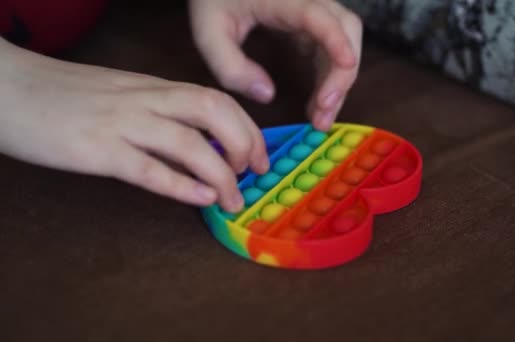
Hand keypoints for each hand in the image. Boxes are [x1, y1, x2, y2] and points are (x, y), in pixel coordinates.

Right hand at [0, 39, 267, 212]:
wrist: (6, 89)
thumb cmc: (63, 95)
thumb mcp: (120, 95)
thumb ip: (156, 113)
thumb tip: (194, 144)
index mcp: (151, 86)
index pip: (215, 99)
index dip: (247, 127)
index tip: (259, 155)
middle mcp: (143, 99)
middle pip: (212, 111)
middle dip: (245, 143)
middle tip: (254, 174)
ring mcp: (121, 123)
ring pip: (188, 142)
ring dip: (220, 174)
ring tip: (233, 199)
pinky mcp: (96, 150)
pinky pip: (148, 168)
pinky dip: (181, 185)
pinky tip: (201, 198)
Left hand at [189, 0, 361, 130]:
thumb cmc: (214, 2)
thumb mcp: (208, 34)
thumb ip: (231, 67)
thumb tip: (267, 95)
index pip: (318, 16)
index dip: (336, 38)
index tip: (347, 64)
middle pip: (346, 29)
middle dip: (341, 75)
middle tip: (323, 117)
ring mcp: (314, 10)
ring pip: (346, 41)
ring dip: (339, 82)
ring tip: (320, 119)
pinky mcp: (313, 22)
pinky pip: (333, 48)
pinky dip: (330, 77)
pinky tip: (317, 102)